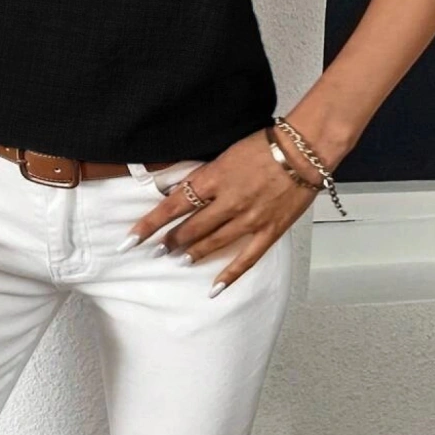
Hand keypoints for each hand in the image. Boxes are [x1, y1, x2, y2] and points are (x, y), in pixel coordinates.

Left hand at [122, 126, 342, 295]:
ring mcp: (249, 219)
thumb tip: (177, 189)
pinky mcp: (269, 231)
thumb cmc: (264, 145)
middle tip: (155, 250)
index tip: (131, 238)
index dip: (150, 223)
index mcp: (214, 178)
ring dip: (191, 253)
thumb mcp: (225, 153)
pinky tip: (214, 288)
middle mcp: (228, 201)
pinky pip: (246, 258)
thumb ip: (202, 175)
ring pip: (212, 243)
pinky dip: (229, 275)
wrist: (303, 151)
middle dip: (169, 240)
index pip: (173, 205)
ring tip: (177, 260)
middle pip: (190, 227)